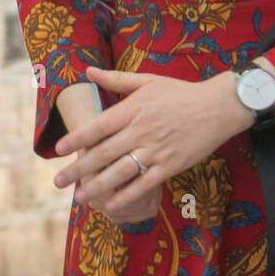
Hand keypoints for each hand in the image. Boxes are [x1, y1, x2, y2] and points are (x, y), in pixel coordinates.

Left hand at [52, 65, 247, 217]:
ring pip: (120, 171)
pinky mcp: (170, 165)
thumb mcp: (148, 80)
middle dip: (78, 168)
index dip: (77, 138)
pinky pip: (144, 183)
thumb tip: (88, 71)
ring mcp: (156, 149)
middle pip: (104, 152)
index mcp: (134, 108)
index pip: (99, 125)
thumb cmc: (180, 92)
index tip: (59, 149)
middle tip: (58, 181)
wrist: (216, 107)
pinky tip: (110, 205)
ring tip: (78, 197)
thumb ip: (116, 80)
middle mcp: (142, 130)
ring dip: (97, 186)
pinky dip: (126, 195)